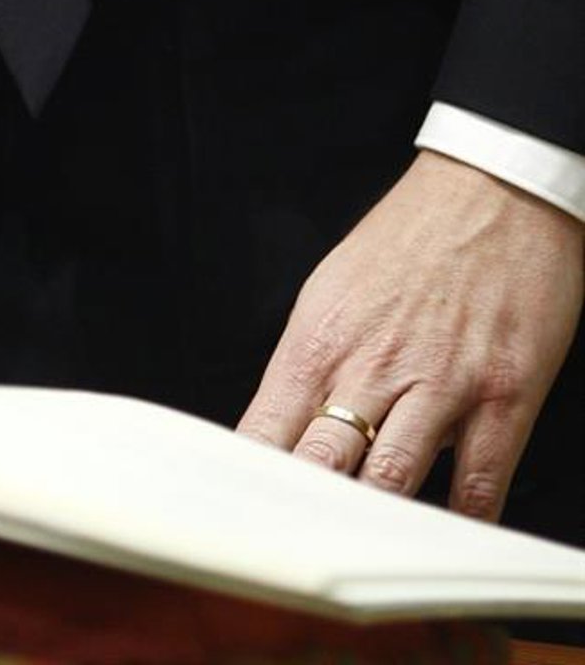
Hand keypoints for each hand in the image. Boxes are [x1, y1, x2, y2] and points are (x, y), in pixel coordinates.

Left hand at [236, 150, 583, 518]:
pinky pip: (479, 481)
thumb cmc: (412, 238)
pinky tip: (447, 537)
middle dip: (305, 514)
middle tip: (296, 551)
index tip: (242, 520)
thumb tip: (280, 430)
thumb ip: (311, 363)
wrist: (493, 190)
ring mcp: (440, 381)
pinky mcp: (502, 393)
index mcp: (320, 334)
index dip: (252, 484)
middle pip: (322, 463)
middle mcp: (374, 361)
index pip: (267, 428)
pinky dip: (462, 521)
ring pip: (393, 479)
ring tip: (365, 553)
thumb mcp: (334, 288)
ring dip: (378, 522)